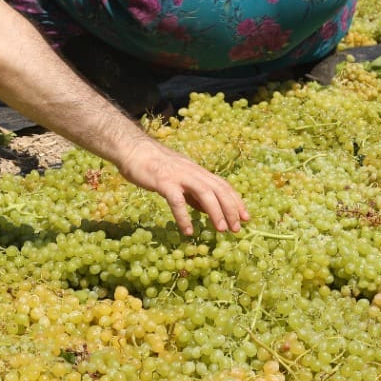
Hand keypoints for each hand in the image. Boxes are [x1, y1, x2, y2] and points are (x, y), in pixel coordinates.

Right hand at [114, 138, 248, 236]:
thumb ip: (194, 195)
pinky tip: (187, 230)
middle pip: (218, 189)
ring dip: (215, 212)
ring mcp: (179, 176)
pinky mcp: (163, 182)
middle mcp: (193, 172)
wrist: (133, 150)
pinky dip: (184, 216)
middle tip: (237, 229)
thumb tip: (208, 211)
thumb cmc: (155, 167)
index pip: (223, 186)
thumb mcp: (180, 180)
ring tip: (221, 230)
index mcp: (198, 172)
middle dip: (231, 209)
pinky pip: (177, 200)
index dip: (236, 201)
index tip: (246, 218)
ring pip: (204, 193)